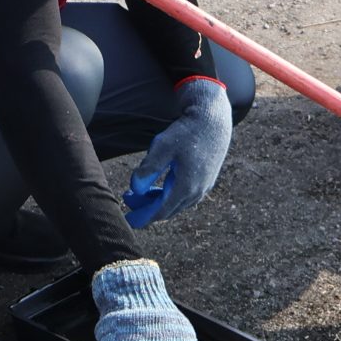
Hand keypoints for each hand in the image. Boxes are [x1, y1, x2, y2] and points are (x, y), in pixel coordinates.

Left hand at [123, 80, 231, 228]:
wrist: (213, 121)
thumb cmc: (186, 132)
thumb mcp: (163, 146)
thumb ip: (149, 168)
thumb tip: (135, 189)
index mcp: (186, 186)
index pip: (161, 211)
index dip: (143, 217)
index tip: (128, 220)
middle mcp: (197, 192)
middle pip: (168, 210)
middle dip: (146, 208)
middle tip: (128, 200)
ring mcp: (203, 187)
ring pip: (177, 204)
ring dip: (157, 201)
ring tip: (139, 194)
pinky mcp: (206, 181)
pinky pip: (185, 197)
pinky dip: (169, 196)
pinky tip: (158, 189)